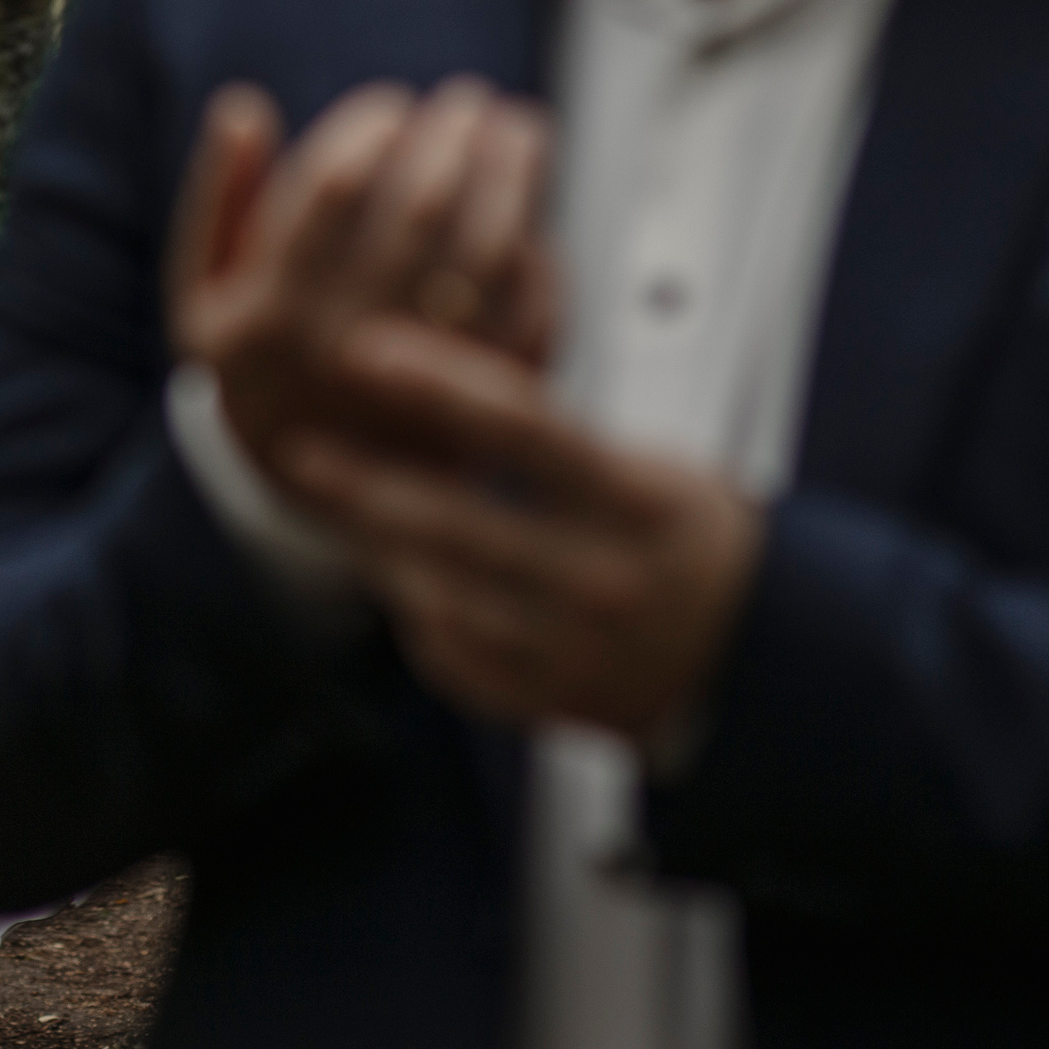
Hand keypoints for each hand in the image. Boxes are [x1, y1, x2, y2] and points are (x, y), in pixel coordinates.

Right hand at [166, 79, 559, 500]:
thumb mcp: (202, 295)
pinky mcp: (483, 409)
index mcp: (270, 316)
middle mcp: (348, 351)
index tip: (390, 106)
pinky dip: (540, 257)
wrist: (309, 495)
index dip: (370, 128)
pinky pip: (532, 315)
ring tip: (516, 132)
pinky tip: (530, 220)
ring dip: (514, 177)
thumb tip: (242, 107)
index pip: (331, 187)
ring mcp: (422, 384)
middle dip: (454, 135)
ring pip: (489, 254)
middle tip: (467, 102)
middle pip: (422, 209)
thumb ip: (217, 200)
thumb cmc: (259, 365)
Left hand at [283, 317, 761, 745]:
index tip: (369, 351)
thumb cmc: (682, 538)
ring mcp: (570, 649)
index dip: (440, 385)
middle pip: (461, 523)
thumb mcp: (648, 466)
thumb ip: (551, 433)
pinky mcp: (538, 697)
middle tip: (299, 444)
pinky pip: (446, 644)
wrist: (748, 660)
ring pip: (439, 589)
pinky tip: (388, 557)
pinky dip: (410, 596)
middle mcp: (607, 581)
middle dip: (367, 482)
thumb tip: (440, 374)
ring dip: (374, 538)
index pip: (531, 429)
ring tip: (325, 489)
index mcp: (644, 504)